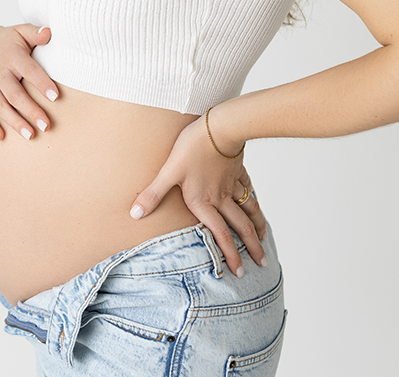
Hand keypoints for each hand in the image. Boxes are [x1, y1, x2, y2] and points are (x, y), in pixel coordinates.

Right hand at [0, 24, 58, 141]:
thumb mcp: (22, 32)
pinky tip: (1, 138)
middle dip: (31, 111)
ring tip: (31, 135)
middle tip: (47, 125)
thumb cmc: (11, 41)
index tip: (56, 97)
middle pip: (15, 94)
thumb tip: (49, 32)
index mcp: (12, 56)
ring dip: (15, 122)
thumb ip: (36, 33)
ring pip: (1, 107)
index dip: (42, 83)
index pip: (29, 71)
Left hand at [129, 116, 267, 276]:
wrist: (218, 127)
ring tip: (263, 241)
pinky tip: (257, 208)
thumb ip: (153, 194)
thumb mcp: (168, 171)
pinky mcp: (238, 171)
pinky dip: (255, 204)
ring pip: (249, 211)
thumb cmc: (192, 148)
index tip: (238, 272)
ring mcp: (232, 185)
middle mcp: (221, 198)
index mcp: (204, 202)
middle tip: (261, 264)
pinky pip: (249, 192)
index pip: (220, 235)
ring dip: (257, 228)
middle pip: (240, 228)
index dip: (230, 255)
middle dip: (251, 248)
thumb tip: (134, 214)